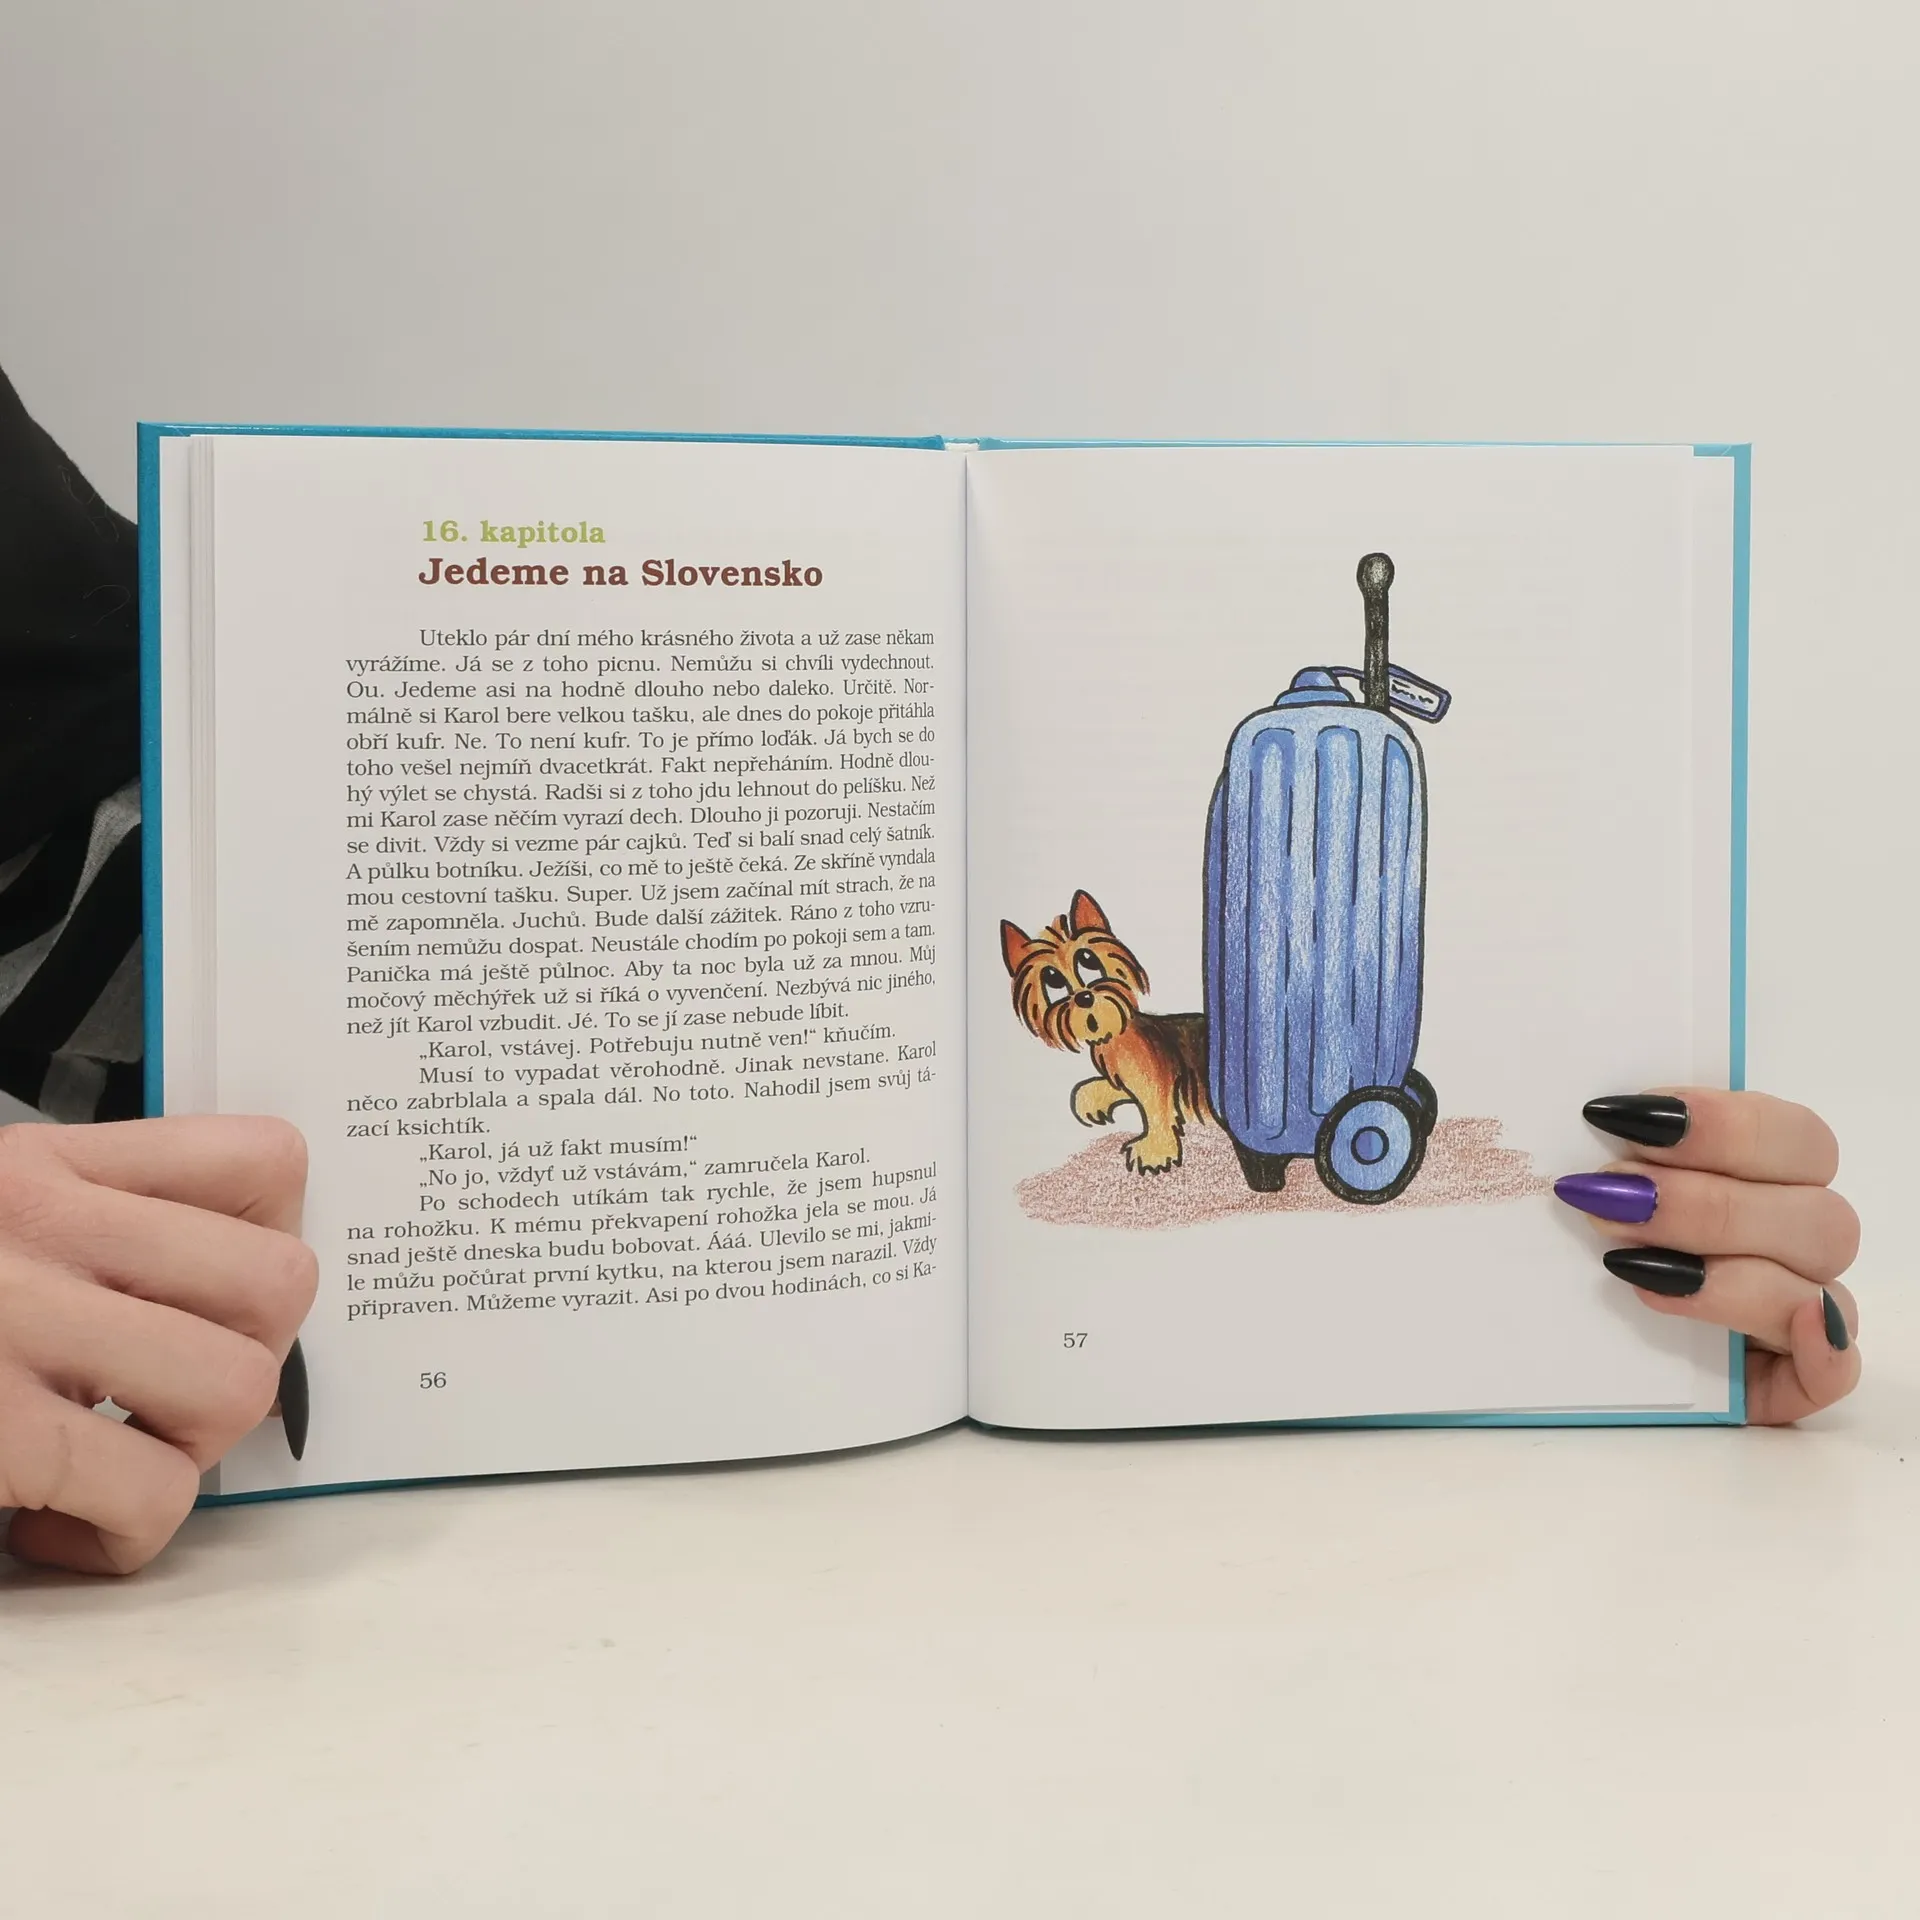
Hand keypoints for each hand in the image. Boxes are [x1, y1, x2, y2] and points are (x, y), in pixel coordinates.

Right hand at [0, 1116, 315, 1573]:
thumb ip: (76, 1226)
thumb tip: (203, 1292)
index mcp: (40, 1169)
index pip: (260, 1162)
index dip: (272, 1239)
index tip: (215, 1296)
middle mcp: (40, 1230)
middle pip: (279, 1283)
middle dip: (250, 1356)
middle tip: (168, 1397)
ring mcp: (11, 1328)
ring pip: (236, 1388)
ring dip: (192, 1448)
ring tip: (117, 1458)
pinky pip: (150, 1493)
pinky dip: (124, 1534)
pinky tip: (54, 1527)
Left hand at [1555, 1089, 1859, 1424]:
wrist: (1568, 1330)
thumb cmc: (1600, 1226)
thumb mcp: (1608, 1179)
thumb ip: (1624, 1145)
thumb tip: (1595, 1123)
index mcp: (1775, 1173)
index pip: (1795, 1137)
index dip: (1721, 1123)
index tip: (1622, 1118)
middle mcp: (1799, 1241)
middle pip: (1816, 1214)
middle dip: (1707, 1203)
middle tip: (1615, 1195)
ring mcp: (1804, 1312)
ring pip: (1815, 1289)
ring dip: (1721, 1274)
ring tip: (1627, 1262)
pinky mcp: (1794, 1378)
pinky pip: (1835, 1374)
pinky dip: (1817, 1355)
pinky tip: (1770, 1338)